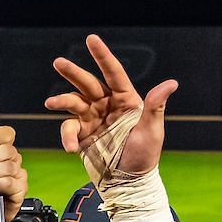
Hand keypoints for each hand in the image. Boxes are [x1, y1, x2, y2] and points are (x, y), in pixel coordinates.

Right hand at [44, 33, 177, 174]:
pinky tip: (71, 147)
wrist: (128, 182)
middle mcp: (107, 105)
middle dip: (73, 72)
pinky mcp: (82, 135)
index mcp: (126, 100)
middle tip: (58, 62)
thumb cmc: (145, 156)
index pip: (113, 73)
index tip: (91, 40)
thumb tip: (171, 83)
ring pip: (74, 102)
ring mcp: (93, 119)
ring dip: (62, 100)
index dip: (102, 56)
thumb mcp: (152, 131)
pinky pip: (69, 129)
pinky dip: (67, 136)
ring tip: (50, 103)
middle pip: (88, 83)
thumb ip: (156, 106)